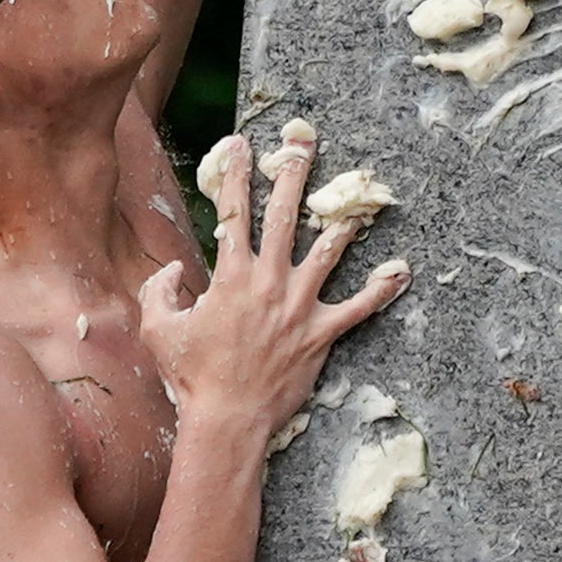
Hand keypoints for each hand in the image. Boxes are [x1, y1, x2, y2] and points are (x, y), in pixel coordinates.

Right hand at [139, 116, 399, 445]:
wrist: (227, 418)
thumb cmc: (192, 376)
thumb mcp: (159, 330)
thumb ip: (159, 291)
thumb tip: (172, 268)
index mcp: (231, 276)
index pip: (233, 213)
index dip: (237, 175)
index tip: (241, 143)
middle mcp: (268, 282)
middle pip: (283, 216)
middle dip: (293, 174)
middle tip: (303, 143)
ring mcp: (299, 306)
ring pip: (327, 252)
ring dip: (343, 223)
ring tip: (361, 198)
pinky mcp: (321, 333)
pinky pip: (358, 308)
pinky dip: (381, 290)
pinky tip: (402, 271)